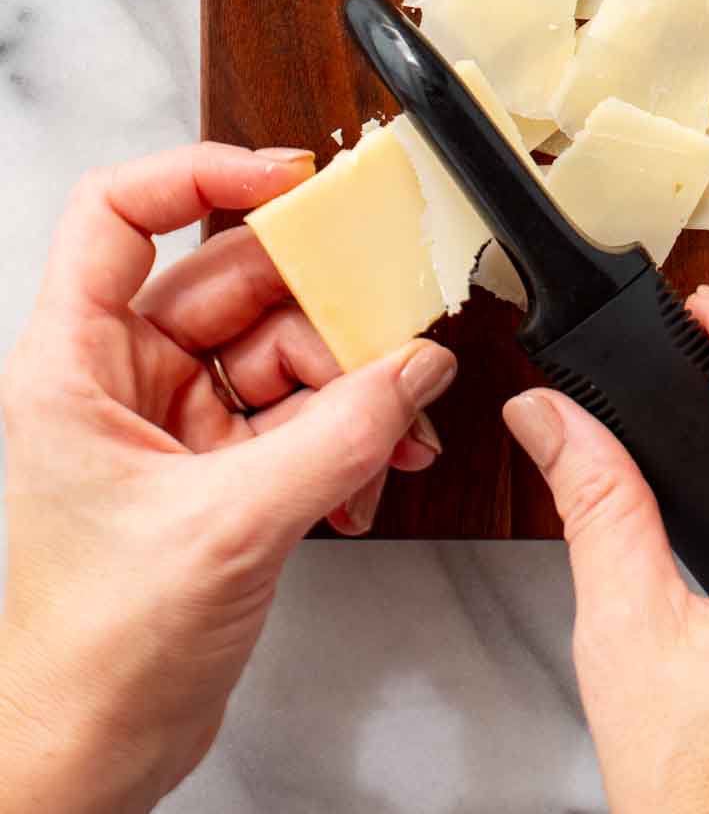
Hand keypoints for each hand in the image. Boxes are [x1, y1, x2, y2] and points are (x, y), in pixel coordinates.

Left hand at [0, 143, 456, 813]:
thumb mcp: (228, 528)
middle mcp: (123, 377)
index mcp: (76, 364)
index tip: (290, 175)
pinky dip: (348, 432)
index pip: (121, 212)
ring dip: (353, 382)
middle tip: (396, 321)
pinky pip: (301, 410)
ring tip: (397, 427)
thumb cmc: (92, 654)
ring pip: (282, 347)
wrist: (93, 754)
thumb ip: (337, 436)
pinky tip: (374, 473)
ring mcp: (174, 419)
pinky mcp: (219, 462)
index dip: (203, 170)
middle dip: (326, 307)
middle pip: (235, 280)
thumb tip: (414, 367)